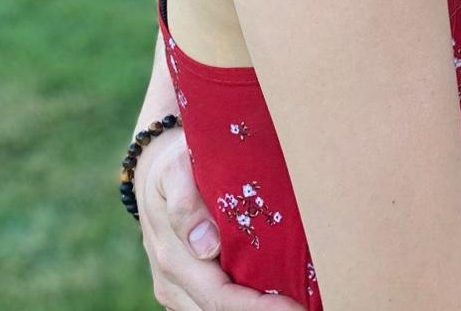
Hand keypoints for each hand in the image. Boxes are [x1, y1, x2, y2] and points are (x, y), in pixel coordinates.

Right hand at [136, 127, 304, 310]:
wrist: (154, 173)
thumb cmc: (174, 165)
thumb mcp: (176, 169)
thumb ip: (186, 203)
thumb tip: (206, 245)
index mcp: (173, 256)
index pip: (219, 296)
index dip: (256, 306)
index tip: (292, 305)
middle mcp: (173, 281)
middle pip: (221, 310)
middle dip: (264, 310)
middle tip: (305, 307)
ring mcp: (178, 288)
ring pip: (217, 309)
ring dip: (255, 307)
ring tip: (297, 300)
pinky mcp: (186, 288)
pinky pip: (214, 302)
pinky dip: (244, 301)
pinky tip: (275, 294)